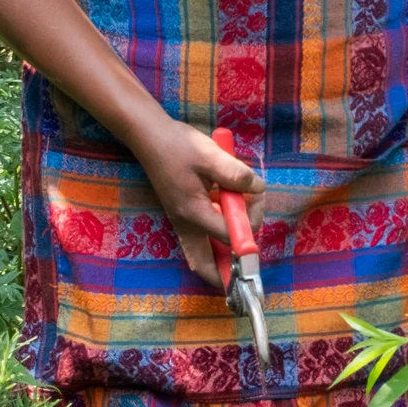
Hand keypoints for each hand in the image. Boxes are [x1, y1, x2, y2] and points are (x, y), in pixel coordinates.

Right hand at [130, 118, 264, 292]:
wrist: (149, 136)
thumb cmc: (178, 146)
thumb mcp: (211, 155)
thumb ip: (236, 175)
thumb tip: (258, 189)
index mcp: (194, 213)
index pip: (230, 237)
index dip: (250, 223)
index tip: (256, 198)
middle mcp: (186, 224)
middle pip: (206, 265)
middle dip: (228, 270)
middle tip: (248, 258)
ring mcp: (183, 220)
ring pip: (206, 250)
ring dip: (227, 243)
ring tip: (244, 211)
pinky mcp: (183, 212)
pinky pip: (204, 233)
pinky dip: (220, 227)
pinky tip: (230, 202)